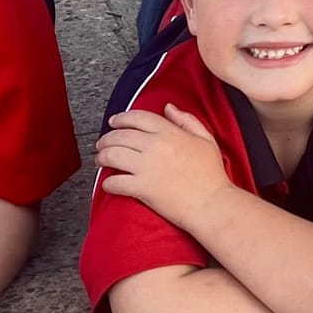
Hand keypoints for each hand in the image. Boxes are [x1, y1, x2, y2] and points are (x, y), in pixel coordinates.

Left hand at [96, 104, 231, 226]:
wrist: (211, 204)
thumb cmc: (212, 175)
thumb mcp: (206, 139)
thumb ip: (187, 120)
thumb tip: (169, 108)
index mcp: (170, 132)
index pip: (138, 118)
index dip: (122, 117)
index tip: (114, 121)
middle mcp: (155, 146)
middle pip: (120, 135)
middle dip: (106, 138)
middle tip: (102, 143)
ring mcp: (146, 167)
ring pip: (113, 155)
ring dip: (102, 157)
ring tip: (100, 160)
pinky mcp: (141, 188)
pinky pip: (115, 182)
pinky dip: (108, 183)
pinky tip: (108, 183)